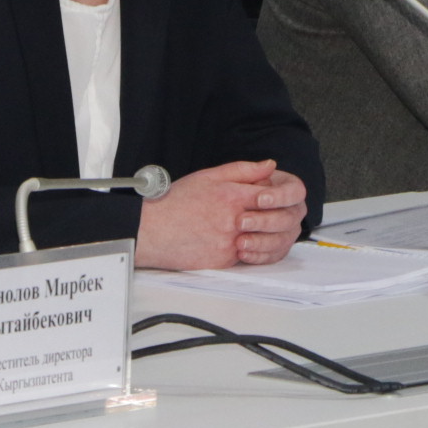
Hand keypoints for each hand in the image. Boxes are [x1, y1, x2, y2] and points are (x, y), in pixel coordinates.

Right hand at [133, 160, 307, 270]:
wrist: (152, 230)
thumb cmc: (176, 202)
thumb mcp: (209, 176)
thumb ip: (243, 170)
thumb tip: (269, 166)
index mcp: (232, 197)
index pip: (271, 195)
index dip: (275, 195)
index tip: (271, 197)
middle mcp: (234, 221)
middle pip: (271, 220)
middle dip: (274, 217)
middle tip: (268, 214)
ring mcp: (230, 243)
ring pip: (261, 239)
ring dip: (262, 234)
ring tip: (253, 228)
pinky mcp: (224, 261)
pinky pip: (246, 256)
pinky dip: (246, 249)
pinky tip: (236, 241)